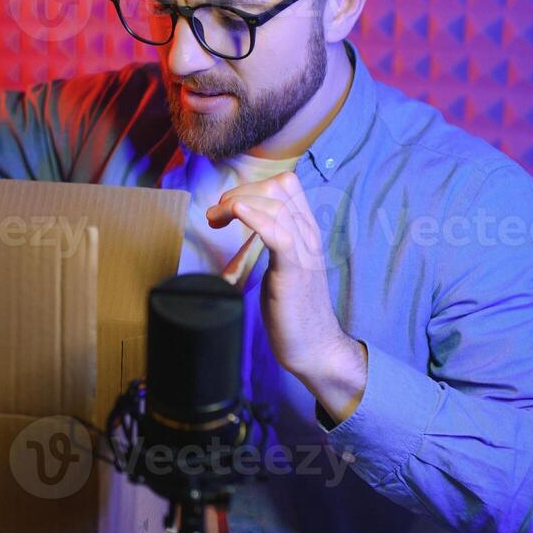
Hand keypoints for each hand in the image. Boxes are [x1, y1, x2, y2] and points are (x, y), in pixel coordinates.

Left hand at [205, 171, 366, 420]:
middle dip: (240, 192)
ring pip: (276, 204)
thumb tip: (245, 226)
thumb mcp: (281, 266)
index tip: (226, 208)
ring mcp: (303, 252)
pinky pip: (279, 234)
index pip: (285, 184)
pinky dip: (256, 218)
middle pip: (279, 186)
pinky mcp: (294, 272)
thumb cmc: (293, 310)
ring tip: (217, 221)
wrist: (315, 347)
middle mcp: (307, 235)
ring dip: (237, 204)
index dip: (251, 186)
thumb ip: (271, 242)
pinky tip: (238, 214)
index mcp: (305, 231)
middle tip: (218, 217)